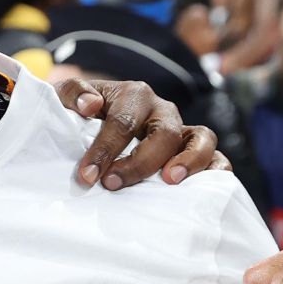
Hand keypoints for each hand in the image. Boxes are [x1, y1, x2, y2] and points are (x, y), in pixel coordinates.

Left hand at [58, 78, 224, 189]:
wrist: (88, 122)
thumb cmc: (77, 115)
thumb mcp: (65, 100)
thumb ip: (71, 94)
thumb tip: (90, 105)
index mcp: (133, 95)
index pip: (123, 123)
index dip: (105, 149)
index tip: (87, 175)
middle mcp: (162, 110)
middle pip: (164, 133)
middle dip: (139, 162)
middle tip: (113, 184)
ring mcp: (181, 130)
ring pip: (201, 138)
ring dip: (190, 161)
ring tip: (169, 181)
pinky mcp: (193, 150)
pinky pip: (217, 156)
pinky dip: (218, 169)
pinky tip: (205, 189)